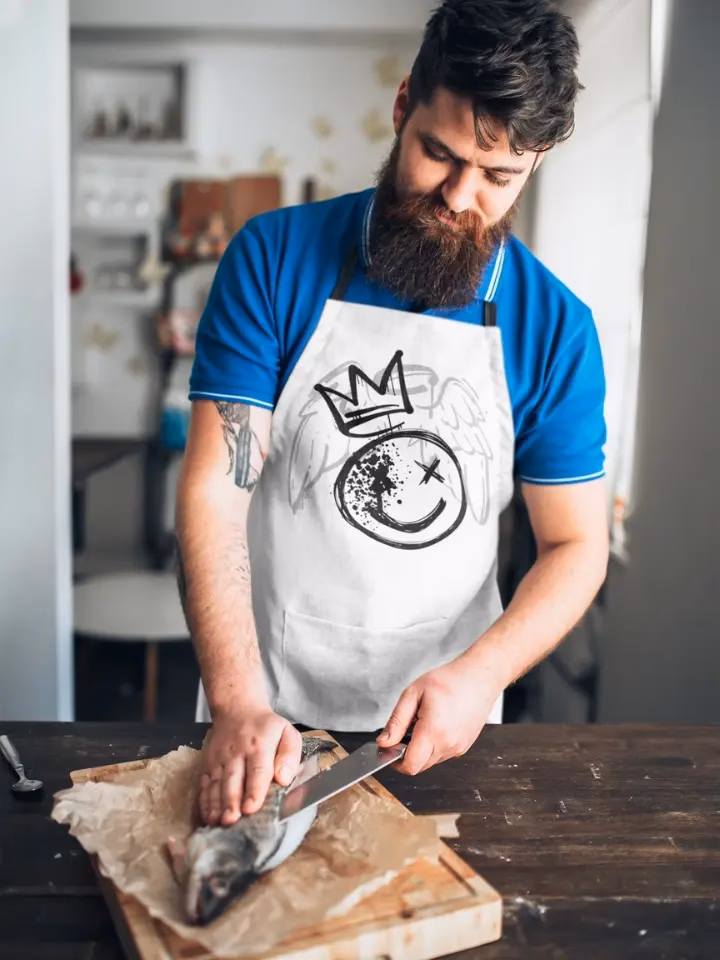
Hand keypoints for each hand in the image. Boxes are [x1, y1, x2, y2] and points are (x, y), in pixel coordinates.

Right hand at [198, 708, 301, 825]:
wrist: (237, 710)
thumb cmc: (266, 728)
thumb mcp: (287, 733)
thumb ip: (289, 755)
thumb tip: (284, 778)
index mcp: (259, 745)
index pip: (257, 770)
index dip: (254, 790)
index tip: (251, 808)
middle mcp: (237, 752)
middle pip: (233, 779)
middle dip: (231, 801)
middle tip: (231, 820)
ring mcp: (219, 758)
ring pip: (216, 783)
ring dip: (216, 805)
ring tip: (218, 823)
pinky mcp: (208, 763)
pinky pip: (204, 784)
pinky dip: (204, 801)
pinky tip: (207, 817)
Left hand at [377, 658, 498, 774]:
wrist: (479, 678)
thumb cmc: (448, 680)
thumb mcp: (413, 693)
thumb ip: (396, 721)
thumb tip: (383, 743)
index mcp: (433, 731)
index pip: (410, 766)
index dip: (395, 761)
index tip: (390, 747)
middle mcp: (448, 744)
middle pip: (419, 765)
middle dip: (407, 752)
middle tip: (408, 727)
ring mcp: (458, 748)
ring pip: (430, 761)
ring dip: (421, 749)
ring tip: (425, 722)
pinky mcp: (464, 747)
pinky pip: (442, 754)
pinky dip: (434, 745)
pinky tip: (437, 724)